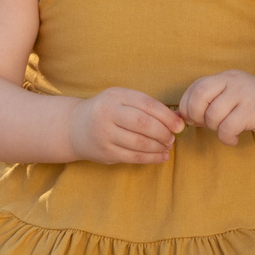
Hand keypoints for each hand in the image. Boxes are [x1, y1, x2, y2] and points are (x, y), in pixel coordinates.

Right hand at [68, 87, 183, 164]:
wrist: (75, 127)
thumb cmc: (107, 111)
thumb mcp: (121, 99)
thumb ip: (146, 106)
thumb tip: (178, 118)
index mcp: (115, 96)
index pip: (146, 105)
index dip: (166, 116)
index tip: (179, 125)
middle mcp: (108, 114)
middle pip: (143, 124)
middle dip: (163, 133)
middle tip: (172, 137)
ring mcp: (105, 134)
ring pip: (139, 143)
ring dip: (159, 147)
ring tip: (167, 146)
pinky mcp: (106, 152)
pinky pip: (133, 157)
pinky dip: (151, 158)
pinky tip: (161, 156)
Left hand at [179, 69, 254, 145]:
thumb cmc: (254, 103)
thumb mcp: (231, 94)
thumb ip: (209, 100)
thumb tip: (181, 115)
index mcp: (225, 77)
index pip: (196, 87)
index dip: (187, 105)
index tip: (192, 118)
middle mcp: (233, 82)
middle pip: (200, 96)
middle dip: (196, 115)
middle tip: (204, 124)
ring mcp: (243, 95)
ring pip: (213, 115)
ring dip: (214, 128)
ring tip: (224, 130)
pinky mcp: (253, 111)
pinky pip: (228, 128)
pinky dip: (226, 138)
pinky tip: (234, 139)